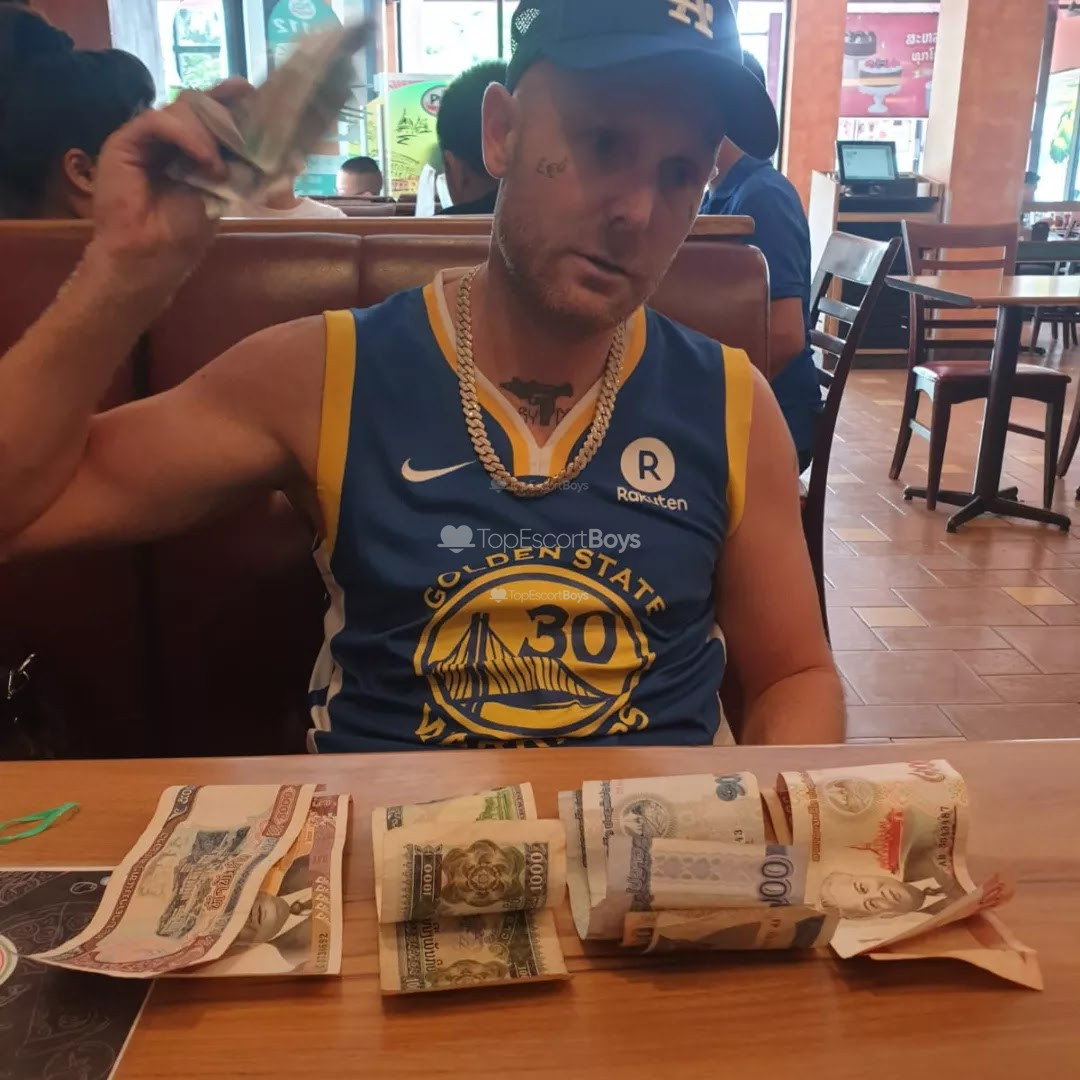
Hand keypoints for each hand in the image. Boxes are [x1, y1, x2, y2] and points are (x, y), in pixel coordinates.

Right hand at [87, 79, 254, 295]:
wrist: (148, 257)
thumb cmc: (182, 235)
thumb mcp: (221, 194)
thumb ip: (235, 166)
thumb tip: (272, 148)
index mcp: (189, 151)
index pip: (208, 115)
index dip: (228, 101)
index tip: (251, 94)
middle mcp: (167, 140)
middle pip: (195, 106)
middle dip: (222, 111)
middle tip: (242, 124)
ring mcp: (145, 139)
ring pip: (180, 110)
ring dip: (207, 134)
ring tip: (217, 168)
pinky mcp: (124, 141)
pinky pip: (158, 121)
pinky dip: (186, 135)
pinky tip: (204, 159)